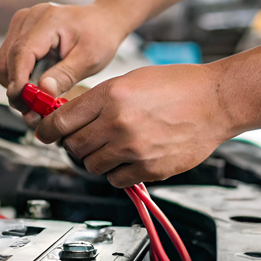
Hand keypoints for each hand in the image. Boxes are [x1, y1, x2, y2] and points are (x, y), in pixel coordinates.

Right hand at [0, 2, 132, 123]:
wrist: (102, 21)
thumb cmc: (99, 36)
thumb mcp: (88, 59)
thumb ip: (65, 76)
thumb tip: (42, 91)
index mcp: (47, 20)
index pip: (21, 53)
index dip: (18, 82)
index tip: (25, 104)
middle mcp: (28, 18)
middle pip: (6, 61)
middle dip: (16, 88)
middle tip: (33, 110)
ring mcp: (21, 24)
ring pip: (4, 63)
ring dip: (16, 84)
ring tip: (37, 99)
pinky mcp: (20, 32)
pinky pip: (9, 60)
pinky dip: (19, 77)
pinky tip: (36, 85)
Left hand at [35, 64, 235, 187]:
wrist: (216, 101)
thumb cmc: (178, 86)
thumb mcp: (131, 79)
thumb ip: (99, 99)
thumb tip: (69, 117)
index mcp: (110, 95)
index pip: (61, 121)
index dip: (47, 130)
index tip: (43, 134)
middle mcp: (118, 123)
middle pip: (73, 146)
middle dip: (75, 144)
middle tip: (86, 138)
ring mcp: (133, 148)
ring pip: (92, 166)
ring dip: (97, 159)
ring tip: (114, 146)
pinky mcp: (149, 168)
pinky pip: (116, 180)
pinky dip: (117, 173)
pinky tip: (130, 158)